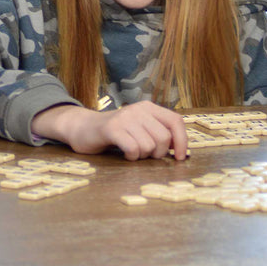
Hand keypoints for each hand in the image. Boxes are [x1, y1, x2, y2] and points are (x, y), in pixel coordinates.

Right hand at [31, 101, 187, 160]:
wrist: (83, 128)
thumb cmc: (115, 132)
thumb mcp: (140, 127)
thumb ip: (158, 133)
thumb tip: (180, 150)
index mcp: (148, 107)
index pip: (176, 121)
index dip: (183, 141)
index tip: (180, 158)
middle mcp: (138, 109)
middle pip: (164, 137)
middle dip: (158, 153)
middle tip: (145, 155)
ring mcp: (124, 118)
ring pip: (149, 146)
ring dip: (142, 156)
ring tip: (132, 151)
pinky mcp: (112, 129)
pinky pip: (133, 149)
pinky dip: (131, 156)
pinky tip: (125, 154)